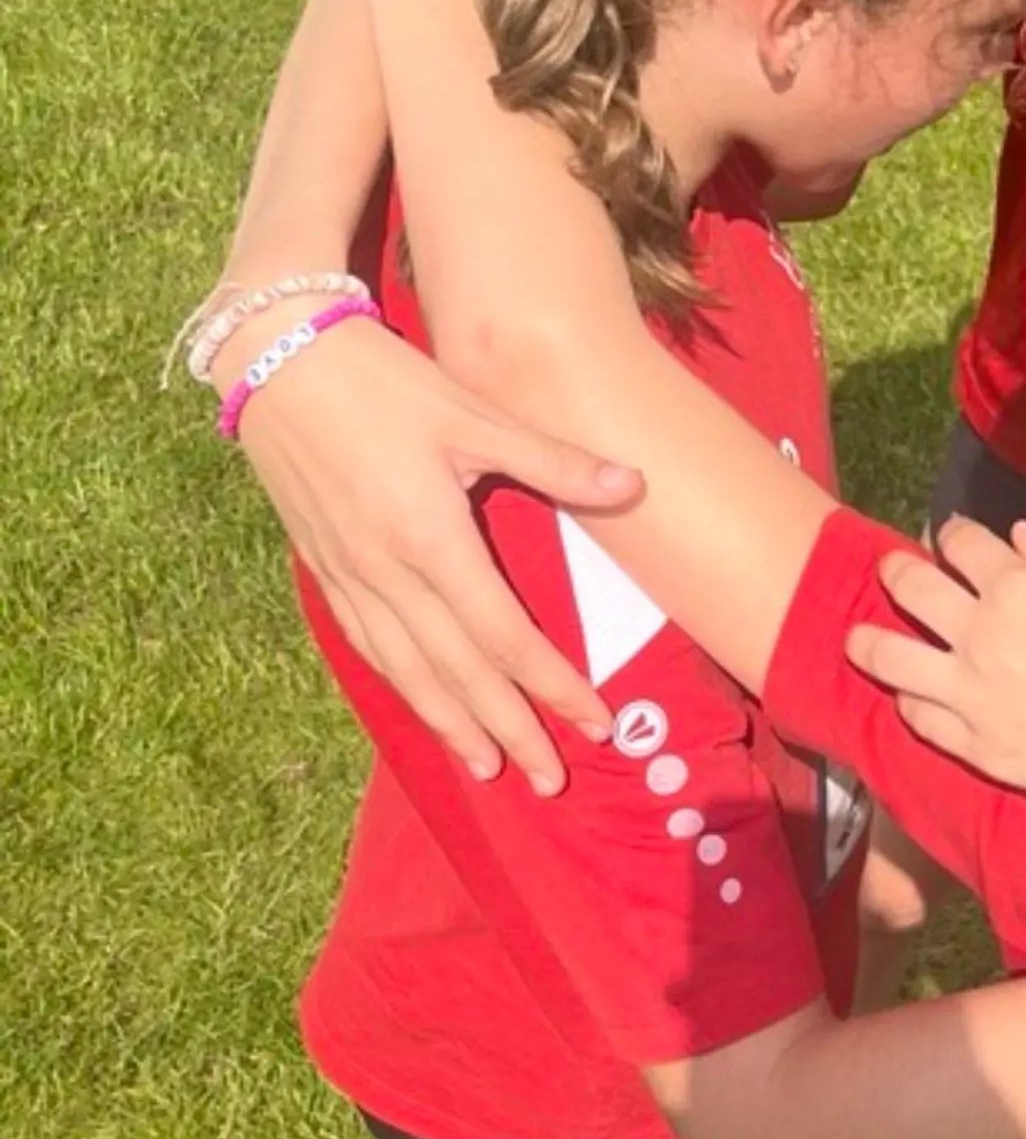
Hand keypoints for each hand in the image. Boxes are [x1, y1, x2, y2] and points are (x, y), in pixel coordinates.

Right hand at [233, 317, 641, 788]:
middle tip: (552, 779)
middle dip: (509, 729)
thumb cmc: (386, 381)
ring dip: (451, 724)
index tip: (594, 724)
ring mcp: (348, 575)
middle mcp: (387, 572)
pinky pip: (368, 645)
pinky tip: (422, 707)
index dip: (551, 686)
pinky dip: (401, 685)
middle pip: (458, 671)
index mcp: (431, 538)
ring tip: (488, 767)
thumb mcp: (474, 412)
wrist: (278, 358)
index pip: (504, 636)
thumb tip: (635, 483)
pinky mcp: (322, 567)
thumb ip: (553, 460)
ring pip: (406, 670)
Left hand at [846, 517, 1025, 837]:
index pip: (963, 545)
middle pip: (912, 591)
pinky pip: (919, 719)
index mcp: (1021, 589)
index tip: (950, 536)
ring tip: (857, 638)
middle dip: (897, 572)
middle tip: (892, 570)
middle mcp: (981, 637)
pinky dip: (908, 702)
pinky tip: (908, 696)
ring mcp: (971, 697)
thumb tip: (1017, 536)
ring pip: (890, 659)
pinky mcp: (977, 749)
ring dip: (868, 641)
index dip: (953, 535)